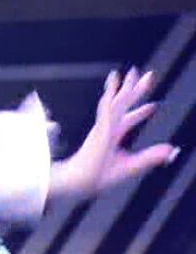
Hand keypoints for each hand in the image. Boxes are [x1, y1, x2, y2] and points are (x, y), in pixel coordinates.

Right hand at [50, 67, 177, 201]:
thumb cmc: (101, 175)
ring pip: (116, 100)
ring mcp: (103, 125)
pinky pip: (107, 106)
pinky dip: (111, 93)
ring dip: (125, 86)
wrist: (82, 181)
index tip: (154, 105)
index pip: (129, 119)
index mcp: (113, 134)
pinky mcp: (101, 127)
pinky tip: (115, 82)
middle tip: (147, 74)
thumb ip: (151, 156)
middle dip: (136, 89)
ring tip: (132, 72)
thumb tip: (172, 149)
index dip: (141, 112)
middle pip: (124, 103)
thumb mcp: (132, 165)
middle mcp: (108, 126)